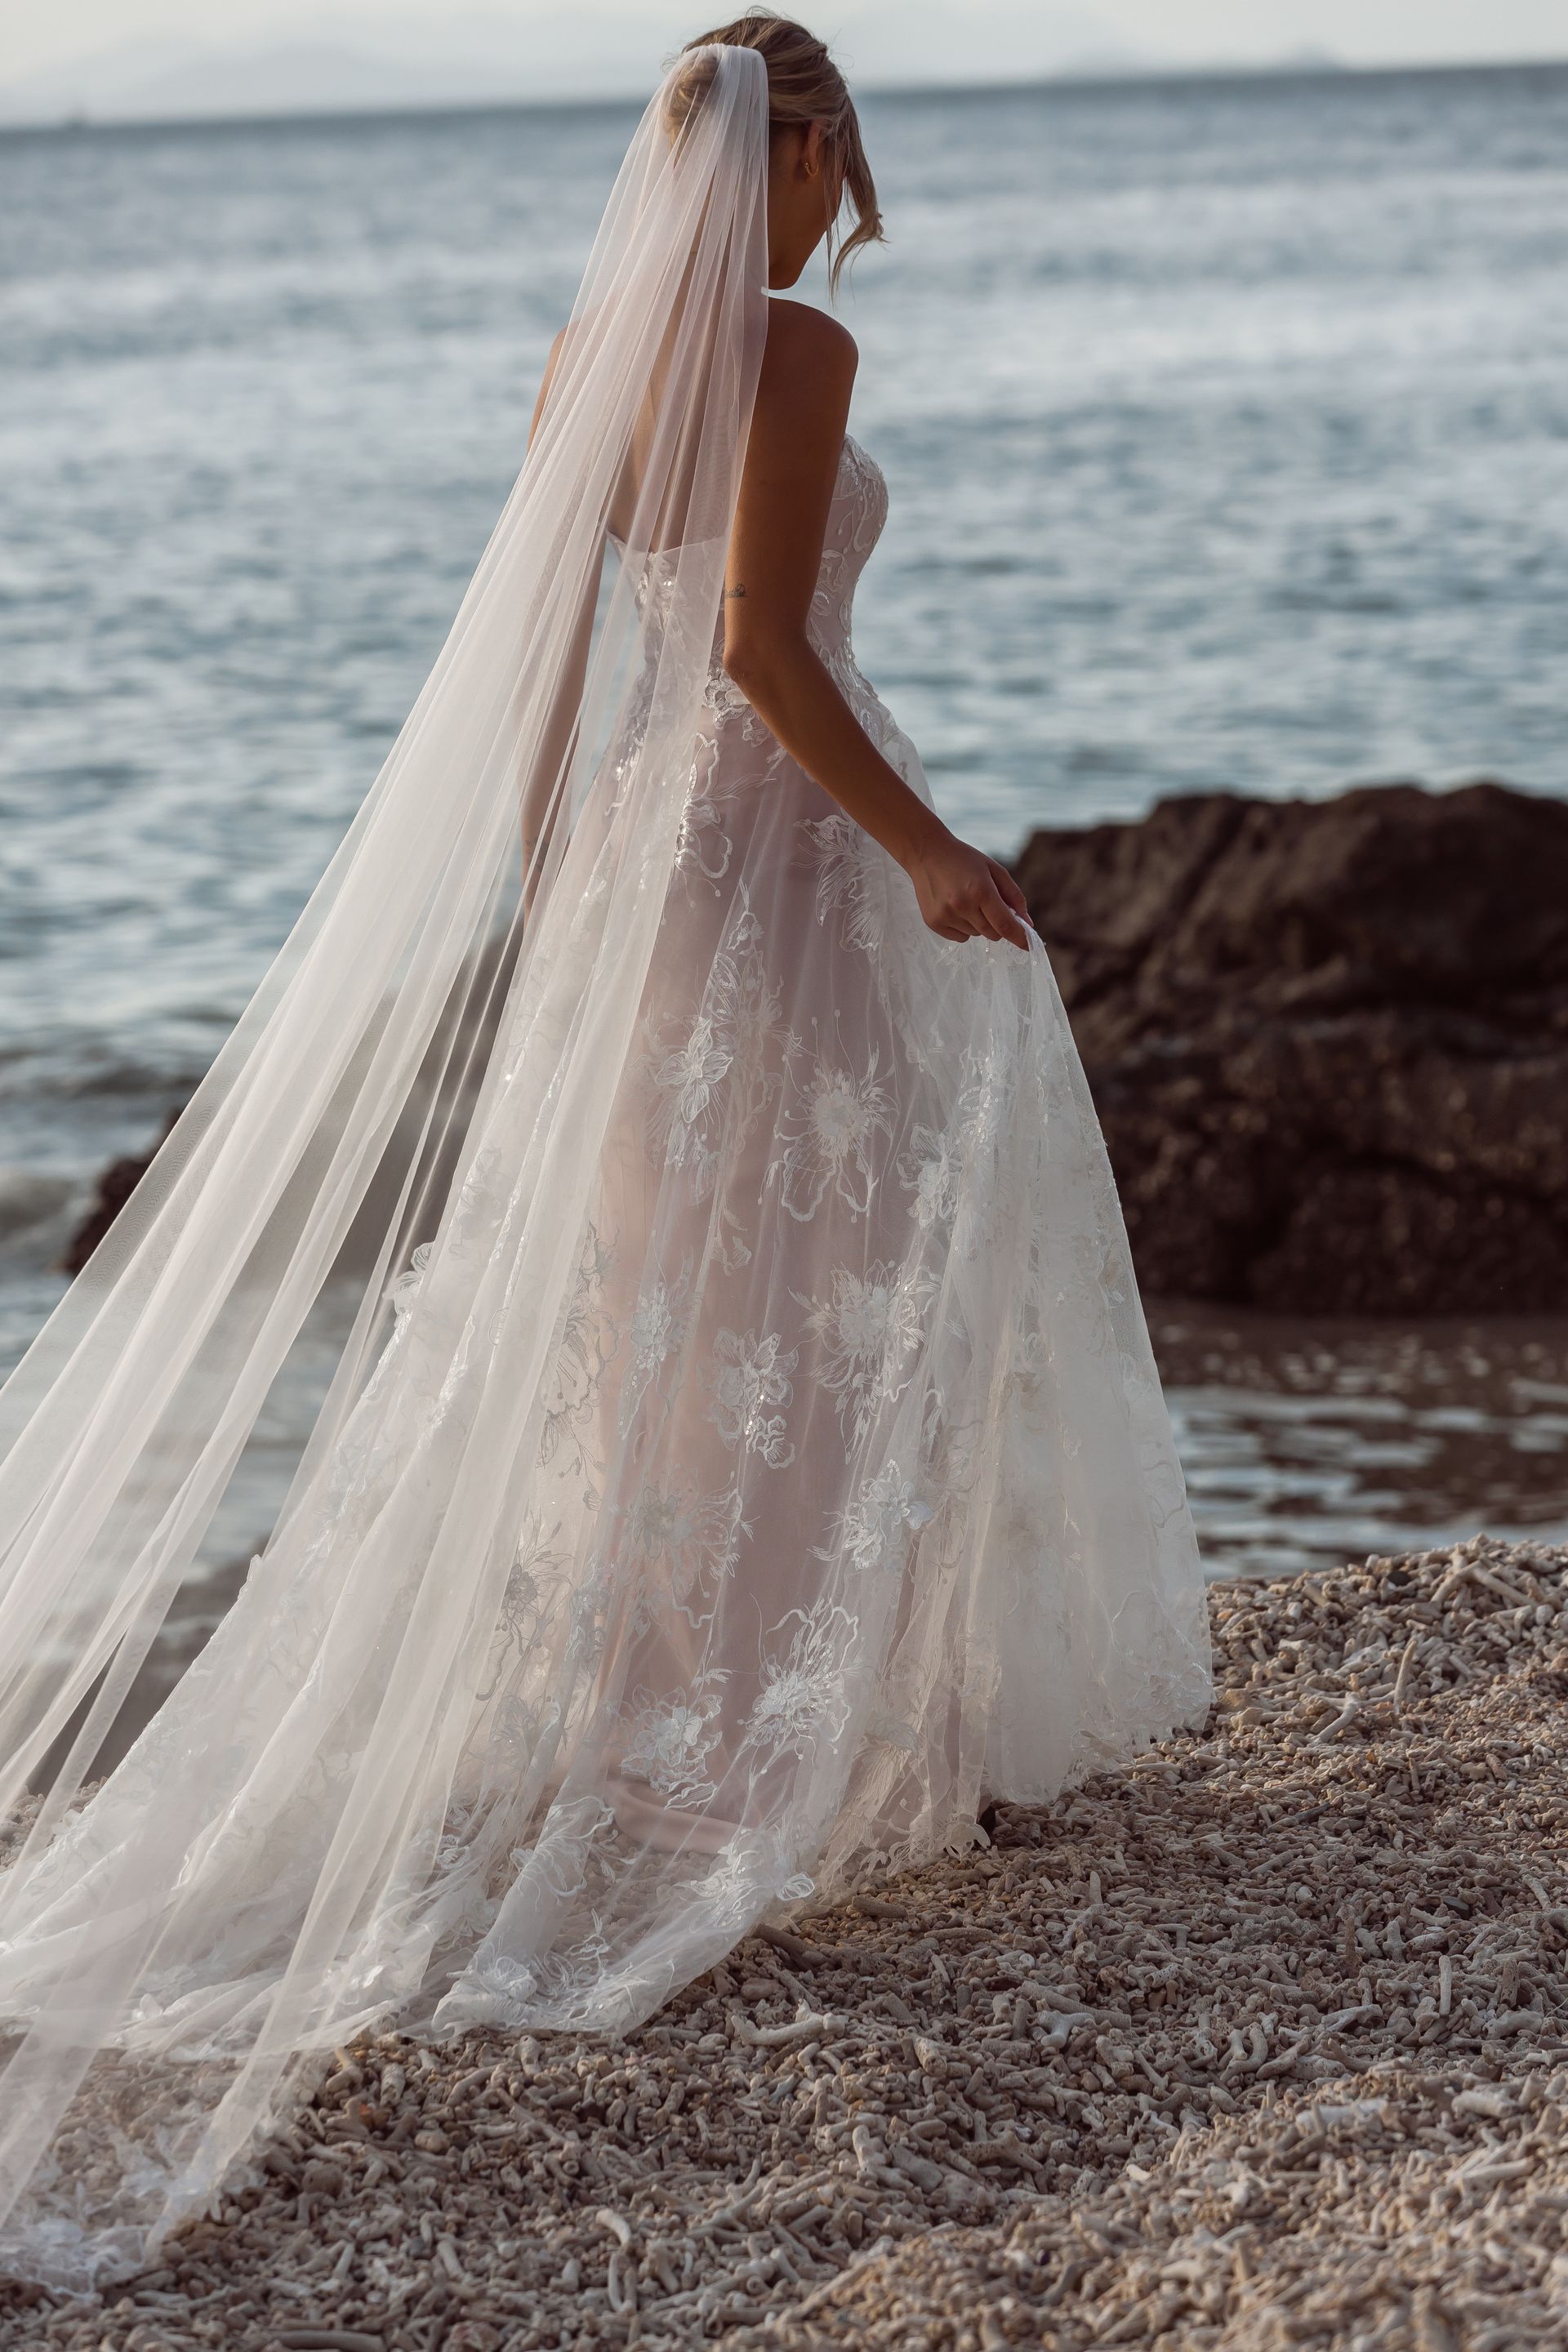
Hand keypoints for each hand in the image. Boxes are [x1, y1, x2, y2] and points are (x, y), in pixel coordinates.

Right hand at [903, 821, 1034, 949]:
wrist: (927, 853)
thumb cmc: (965, 860)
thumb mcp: (995, 870)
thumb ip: (1014, 897)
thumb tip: (1027, 924)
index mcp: (981, 890)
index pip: (1005, 924)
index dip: (1020, 938)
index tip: (1029, 946)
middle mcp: (962, 905)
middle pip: (993, 934)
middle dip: (998, 925)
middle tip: (989, 905)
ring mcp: (946, 916)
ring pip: (976, 935)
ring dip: (978, 923)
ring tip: (966, 900)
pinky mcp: (934, 923)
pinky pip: (960, 937)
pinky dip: (963, 927)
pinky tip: (954, 907)